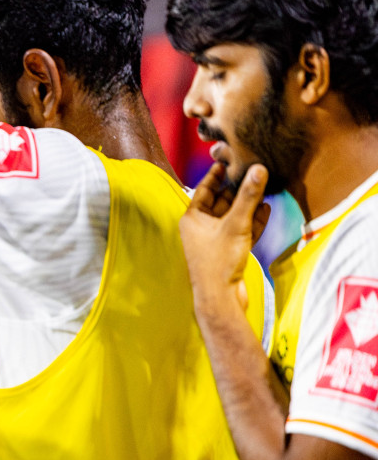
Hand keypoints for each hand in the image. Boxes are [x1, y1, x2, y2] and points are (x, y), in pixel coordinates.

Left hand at [181, 162, 269, 315]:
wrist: (220, 299)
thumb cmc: (219, 262)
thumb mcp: (236, 224)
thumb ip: (248, 196)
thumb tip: (259, 168)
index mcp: (192, 219)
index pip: (204, 190)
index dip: (216, 175)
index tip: (226, 160)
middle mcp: (200, 229)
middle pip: (220, 202)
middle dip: (237, 188)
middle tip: (251, 169)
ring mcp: (214, 241)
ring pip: (233, 216)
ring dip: (248, 204)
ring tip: (263, 186)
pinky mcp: (228, 252)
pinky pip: (241, 231)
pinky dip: (253, 221)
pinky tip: (266, 209)